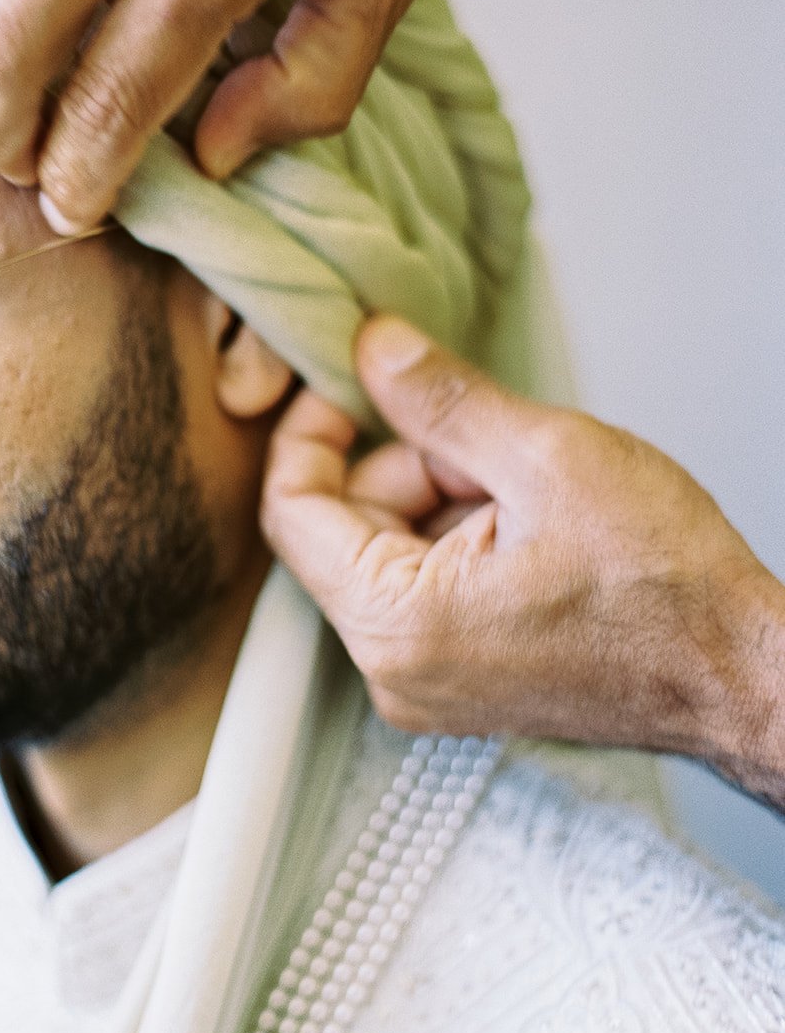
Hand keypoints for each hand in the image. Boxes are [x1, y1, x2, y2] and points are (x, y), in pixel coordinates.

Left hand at [261, 316, 784, 800]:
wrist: (739, 672)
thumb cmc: (666, 588)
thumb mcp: (548, 457)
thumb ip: (442, 399)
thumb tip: (372, 349)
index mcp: (397, 626)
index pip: (292, 511)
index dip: (311, 431)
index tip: (348, 383)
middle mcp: (394, 671)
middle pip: (343, 527)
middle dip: (407, 463)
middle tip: (491, 443)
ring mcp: (425, 683)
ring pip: (389, 549)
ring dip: (442, 496)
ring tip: (531, 491)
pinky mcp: (459, 680)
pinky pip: (423, 585)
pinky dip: (461, 535)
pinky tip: (532, 525)